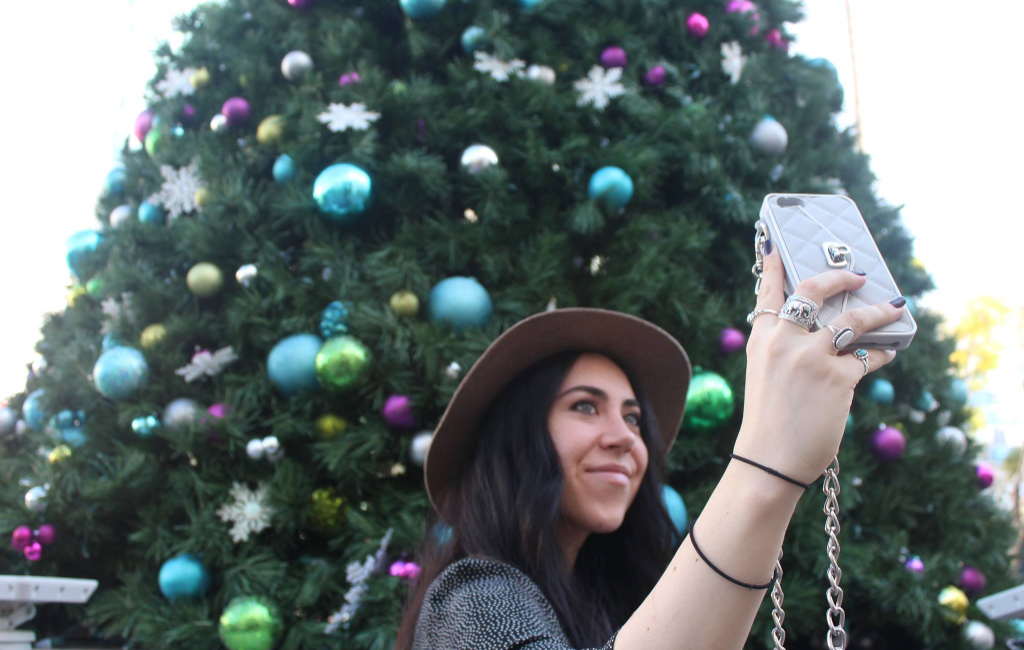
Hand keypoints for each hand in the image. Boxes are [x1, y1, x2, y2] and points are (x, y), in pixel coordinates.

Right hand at [733, 241, 904, 485]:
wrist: (769, 460)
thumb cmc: (770, 422)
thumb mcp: (767, 375)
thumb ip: (786, 349)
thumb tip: (827, 332)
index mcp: (762, 340)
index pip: (768, 292)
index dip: (775, 267)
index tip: (779, 248)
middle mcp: (784, 340)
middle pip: (815, 290)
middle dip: (840, 277)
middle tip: (858, 276)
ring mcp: (811, 357)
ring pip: (853, 320)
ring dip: (879, 312)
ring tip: (894, 308)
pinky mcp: (837, 378)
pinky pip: (868, 357)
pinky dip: (880, 355)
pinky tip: (887, 353)